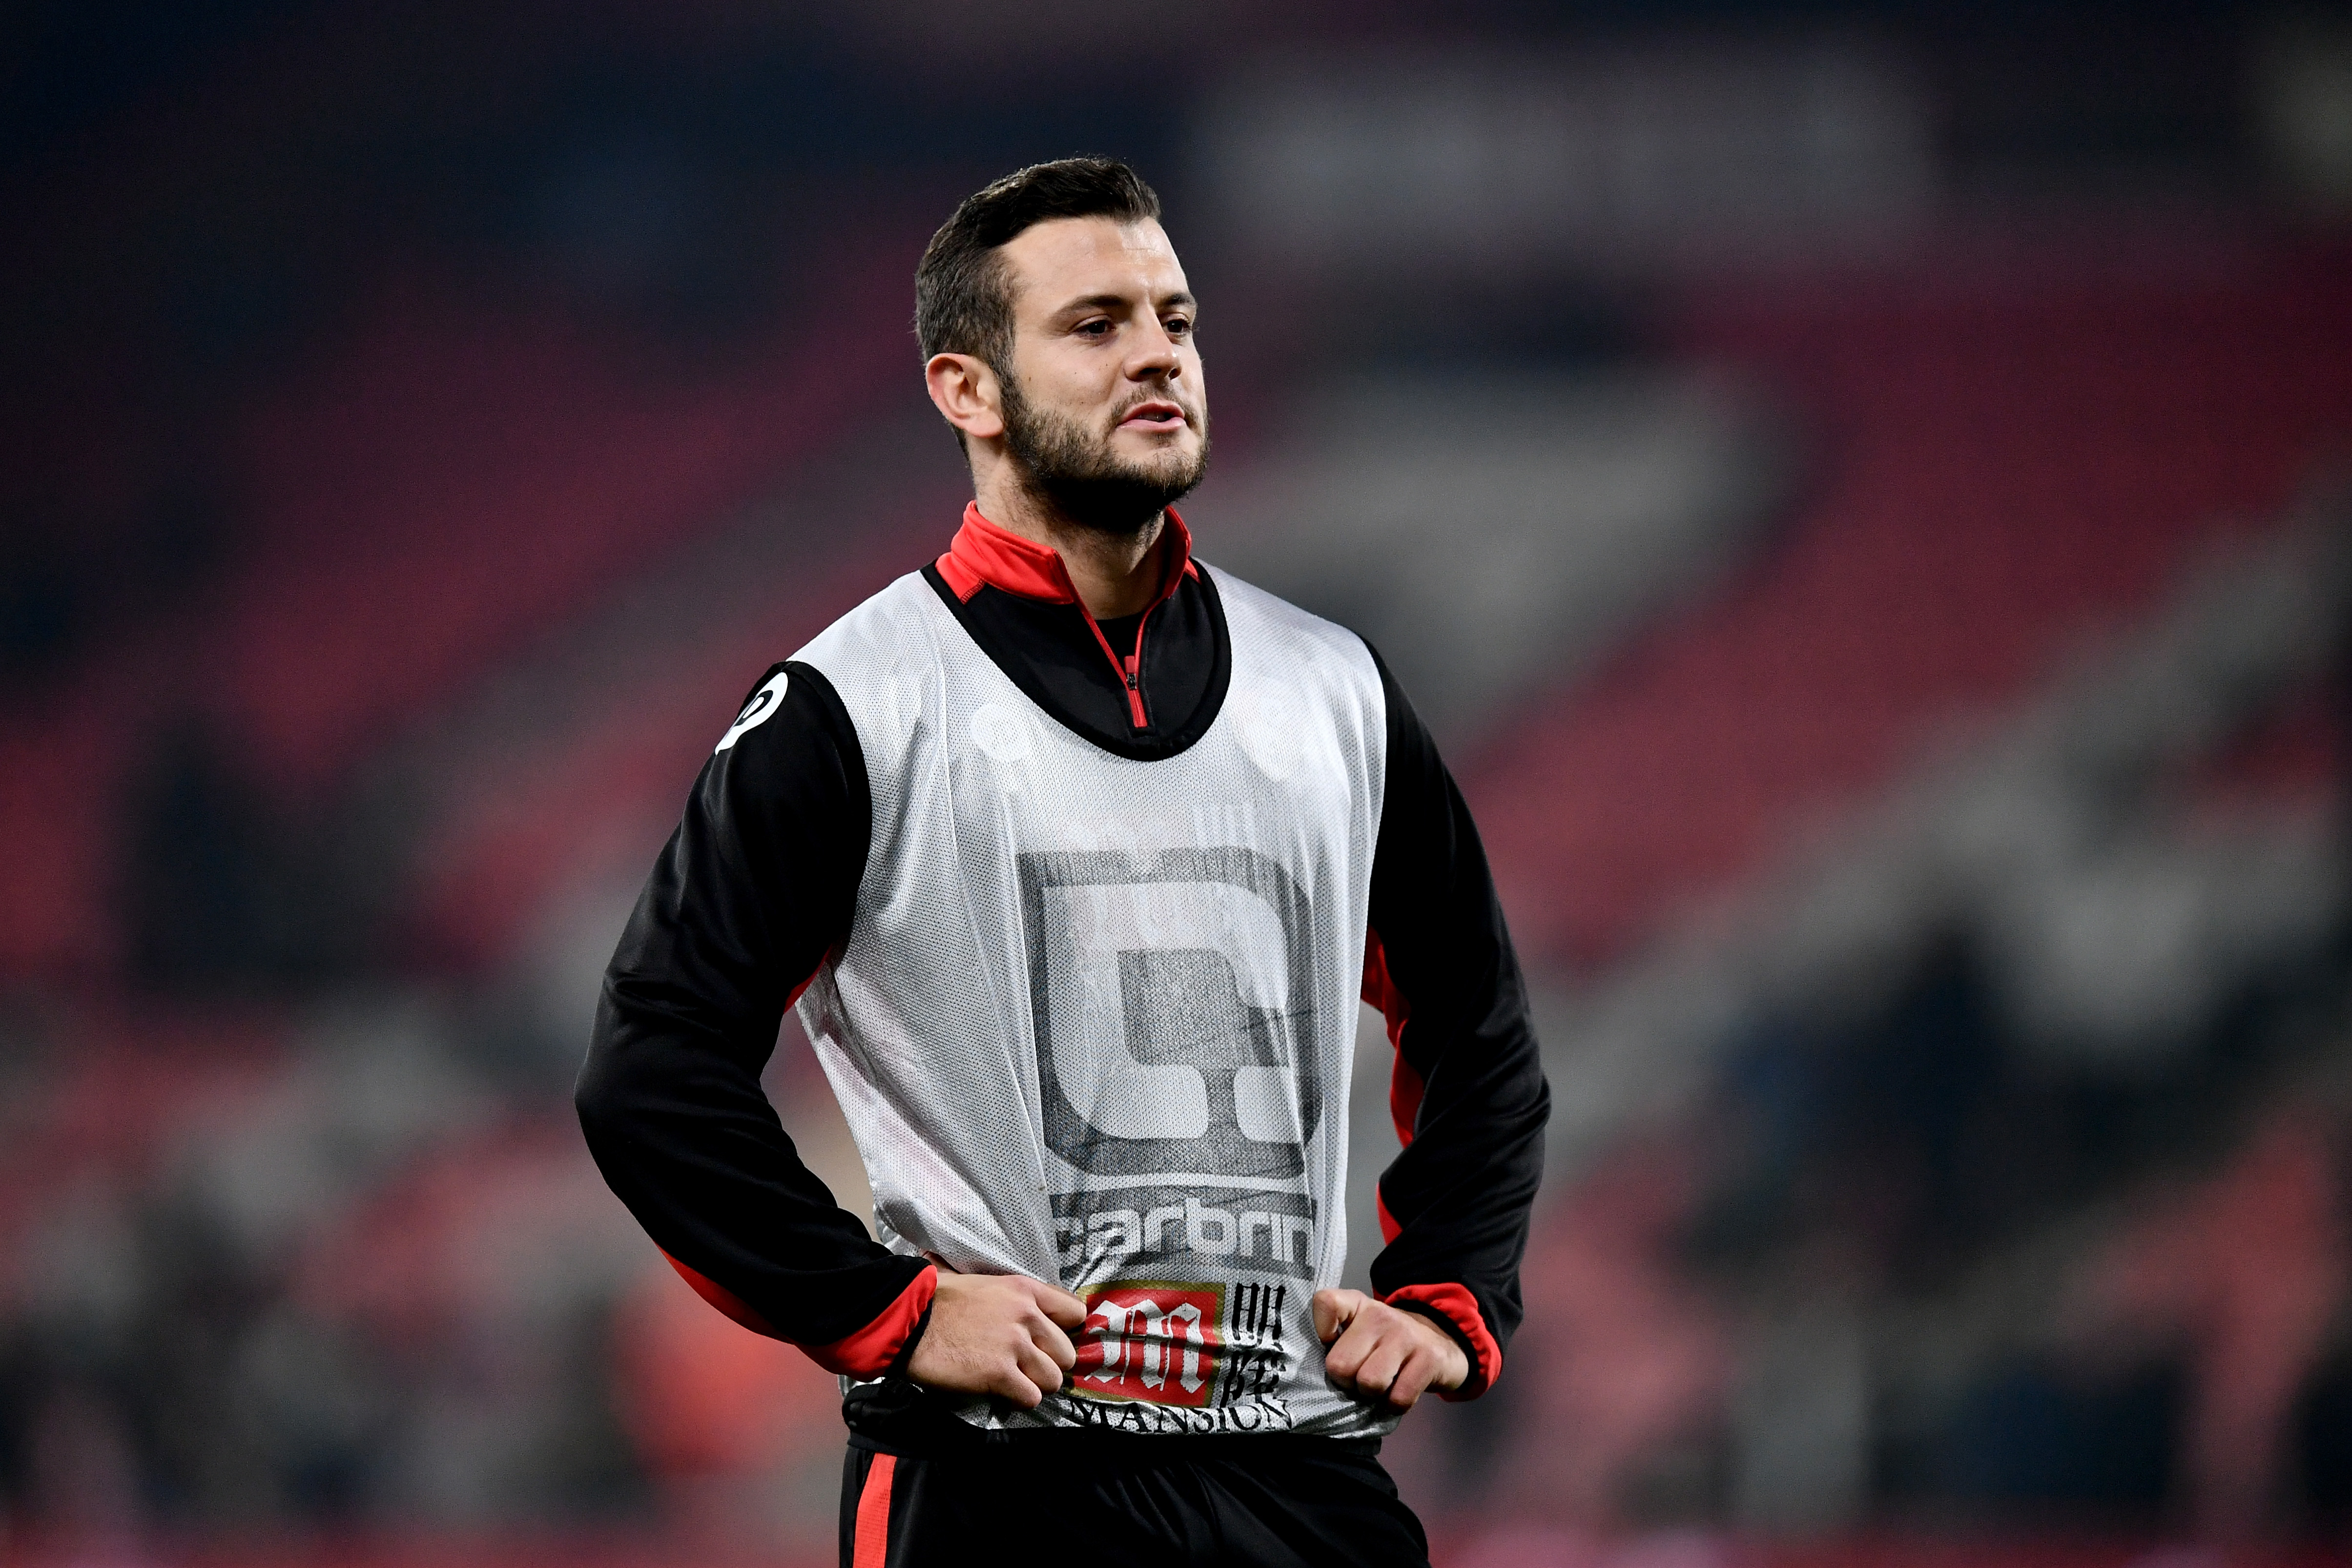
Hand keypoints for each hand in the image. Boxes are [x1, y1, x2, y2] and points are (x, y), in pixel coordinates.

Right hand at [906, 1270, 1085, 1408]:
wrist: (908, 1320)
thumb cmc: (939, 1300)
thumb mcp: (987, 1286)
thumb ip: (1015, 1300)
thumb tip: (1034, 1311)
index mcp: (1025, 1290)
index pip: (1075, 1312)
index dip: (1063, 1332)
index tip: (1047, 1341)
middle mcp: (1026, 1316)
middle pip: (1067, 1354)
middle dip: (1048, 1364)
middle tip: (1025, 1367)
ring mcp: (1014, 1346)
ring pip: (1053, 1379)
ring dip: (1034, 1385)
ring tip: (1012, 1381)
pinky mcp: (1000, 1374)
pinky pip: (1031, 1398)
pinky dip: (1018, 1400)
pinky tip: (1000, 1392)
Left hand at [1314, 1288, 1467, 1410]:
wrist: (1442, 1344)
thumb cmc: (1387, 1344)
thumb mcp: (1360, 1331)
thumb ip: (1335, 1343)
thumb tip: (1311, 1376)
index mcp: (1357, 1305)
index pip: (1325, 1302)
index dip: (1321, 1330)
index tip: (1331, 1344)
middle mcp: (1380, 1314)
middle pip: (1340, 1365)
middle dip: (1347, 1382)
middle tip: (1360, 1378)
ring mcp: (1406, 1335)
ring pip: (1369, 1383)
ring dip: (1372, 1396)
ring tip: (1380, 1386)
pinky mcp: (1429, 1358)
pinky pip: (1398, 1398)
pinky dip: (1395, 1405)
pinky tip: (1399, 1392)